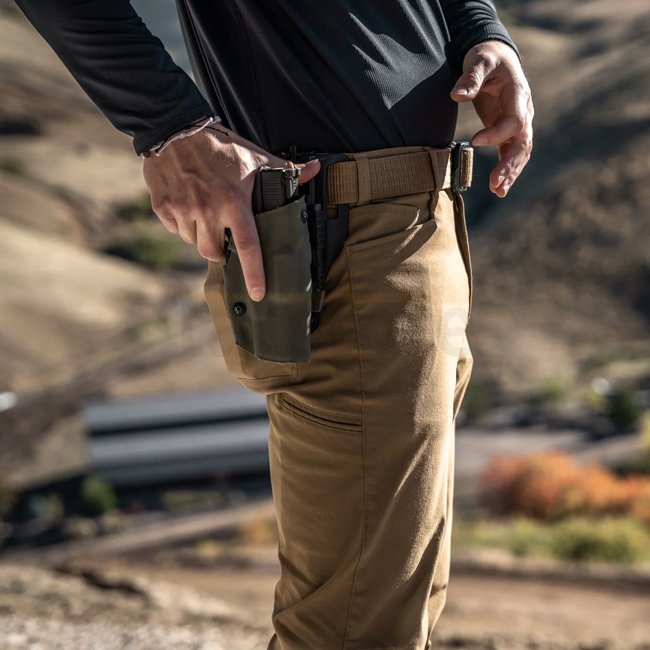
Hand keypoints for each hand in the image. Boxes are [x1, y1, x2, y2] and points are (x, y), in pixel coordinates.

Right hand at [142, 125, 319, 300]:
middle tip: (225, 236)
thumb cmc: (220, 145)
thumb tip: (314, 169)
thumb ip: (285, 169)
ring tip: (206, 216)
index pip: (248, 246)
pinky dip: (183, 225)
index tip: (259, 293)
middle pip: (214, 253)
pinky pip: (176, 229)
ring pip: (194, 242)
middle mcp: (208, 211)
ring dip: (201, 237)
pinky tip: (188, 205)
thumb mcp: (254, 155)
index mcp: (234, 203)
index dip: (254, 274)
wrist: (174, 128)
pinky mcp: (163, 208)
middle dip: (221, 251)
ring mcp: (183, 210)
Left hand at [450, 40, 533, 197]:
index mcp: (519, 94)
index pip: (515, 120)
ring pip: (520, 152)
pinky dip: (507, 171)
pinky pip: (511, 154)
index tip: (475, 141)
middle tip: (495, 182)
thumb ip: (470, 78)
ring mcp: (519, 122)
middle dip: (510, 164)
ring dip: (511, 173)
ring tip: (498, 192)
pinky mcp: (508, 131)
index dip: (497, 133)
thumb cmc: (487, 57)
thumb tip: (456, 95)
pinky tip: (498, 189)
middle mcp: (524, 111)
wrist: (496, 57)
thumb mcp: (478, 60)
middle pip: (523, 142)